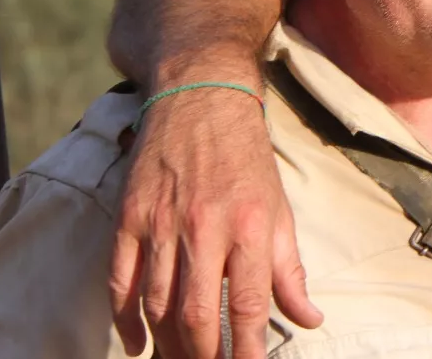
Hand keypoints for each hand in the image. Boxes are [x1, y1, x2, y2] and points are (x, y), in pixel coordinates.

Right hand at [109, 84, 322, 357]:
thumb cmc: (247, 158)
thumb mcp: (280, 209)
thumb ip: (290, 269)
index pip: (250, 303)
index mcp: (252, 224)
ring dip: (166, 344)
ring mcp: (162, 223)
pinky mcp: (130, 217)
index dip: (249, 347)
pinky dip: (125, 320)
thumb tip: (311, 318)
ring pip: (157, 304)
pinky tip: (138, 342)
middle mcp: (205, 226)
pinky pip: (120, 282)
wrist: (202, 97)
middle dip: (204, 355)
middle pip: (198, 313)